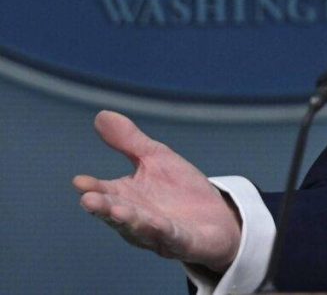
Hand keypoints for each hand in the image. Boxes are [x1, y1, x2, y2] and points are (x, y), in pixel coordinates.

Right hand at [73, 111, 241, 271]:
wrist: (216, 218)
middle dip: (104, 208)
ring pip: (140, 228)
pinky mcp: (183, 242)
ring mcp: (159, 233)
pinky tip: (159, 224)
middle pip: (117, 214)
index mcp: (127, 198)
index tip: (79, 181)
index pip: (105, 193)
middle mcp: (137, 219)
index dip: (93, 188)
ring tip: (117, 211)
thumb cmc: (179, 189)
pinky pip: (173, 237)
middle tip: (88, 200)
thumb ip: (129, 142)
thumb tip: (101, 115)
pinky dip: (165, 232)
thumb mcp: (156, 159)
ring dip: (129, 221)